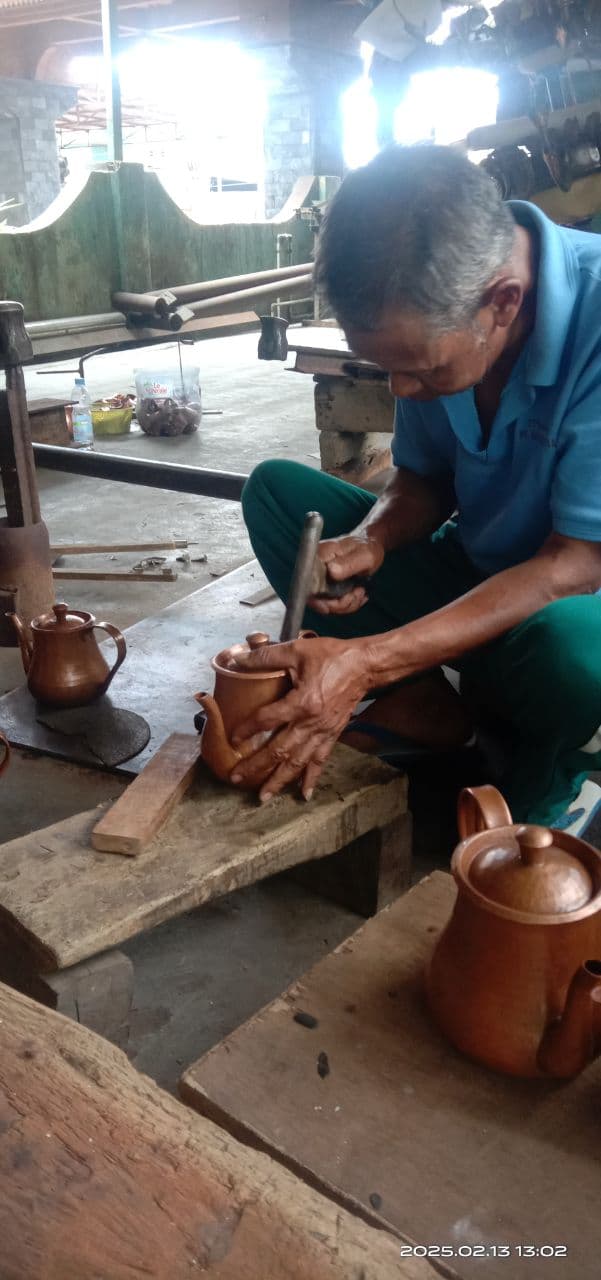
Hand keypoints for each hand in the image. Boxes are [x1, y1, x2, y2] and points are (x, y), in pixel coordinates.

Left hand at [229, 634, 369, 800]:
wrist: (365, 666)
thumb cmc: (332, 656)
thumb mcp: (297, 650)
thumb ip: (266, 656)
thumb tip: (238, 659)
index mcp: (302, 702)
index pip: (267, 720)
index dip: (248, 729)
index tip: (233, 739)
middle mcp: (311, 723)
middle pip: (279, 751)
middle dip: (256, 766)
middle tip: (237, 778)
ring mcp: (323, 732)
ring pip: (297, 762)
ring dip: (279, 780)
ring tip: (263, 796)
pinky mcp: (333, 735)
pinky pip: (320, 761)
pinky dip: (311, 778)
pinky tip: (304, 794)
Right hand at [309, 529, 384, 614]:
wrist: (370, 546)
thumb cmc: (367, 547)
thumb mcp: (364, 555)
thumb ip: (348, 563)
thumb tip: (331, 571)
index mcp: (320, 556)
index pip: (307, 582)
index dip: (316, 599)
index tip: (329, 607)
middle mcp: (316, 568)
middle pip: (316, 598)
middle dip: (338, 603)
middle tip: (358, 593)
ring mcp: (322, 578)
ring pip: (326, 604)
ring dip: (346, 604)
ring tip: (360, 591)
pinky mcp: (328, 586)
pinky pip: (334, 604)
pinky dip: (348, 603)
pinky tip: (358, 593)